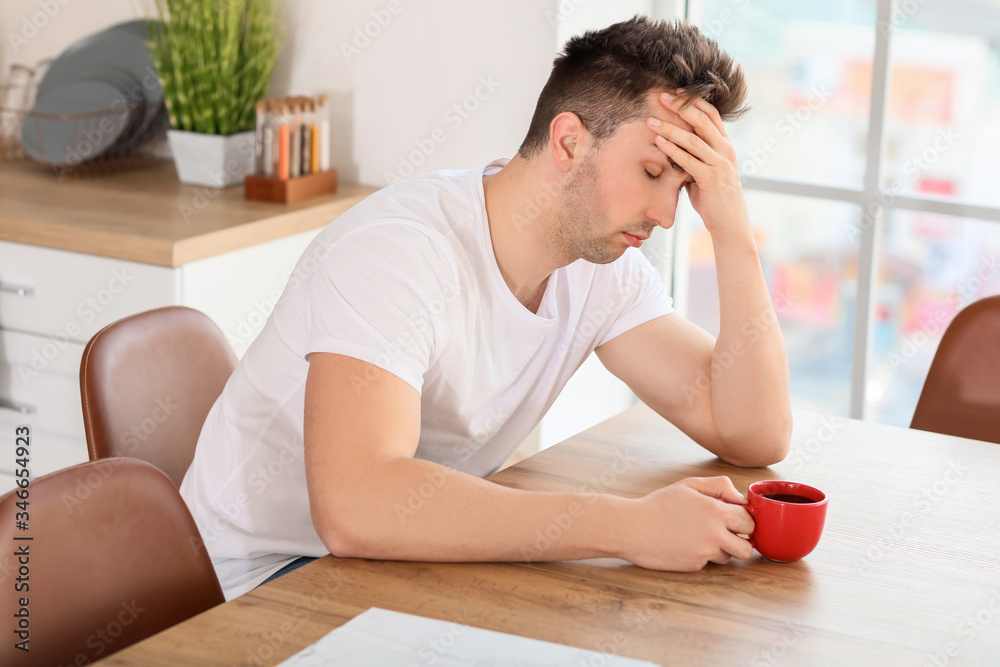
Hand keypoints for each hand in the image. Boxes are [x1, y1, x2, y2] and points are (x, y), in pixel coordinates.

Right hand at [620, 476, 754, 570]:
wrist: (632, 528)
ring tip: (701, 537)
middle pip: (747, 547)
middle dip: (740, 540)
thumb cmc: (659, 504)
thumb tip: (741, 498)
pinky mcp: (694, 566)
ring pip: (729, 557)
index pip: (749, 522)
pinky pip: (708, 563)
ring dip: (722, 549)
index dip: (743, 520)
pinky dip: (702, 555)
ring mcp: (705, 552)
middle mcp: (714, 534)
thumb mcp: (688, 485)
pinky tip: (685, 544)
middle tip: (726, 532)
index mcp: (716, 511)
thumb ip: (719, 486)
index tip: (734, 518)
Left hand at [646, 92, 750, 241]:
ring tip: (650, 120)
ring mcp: (720, 163)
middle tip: (660, 96)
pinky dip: (672, 149)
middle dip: (680, 106)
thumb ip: (693, 158)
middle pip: (702, 120)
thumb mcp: (704, 173)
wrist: (730, 224)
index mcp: (725, 145)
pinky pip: (689, 160)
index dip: (693, 100)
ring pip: (693, 139)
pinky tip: (658, 142)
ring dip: (670, 128)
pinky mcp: (711, 178)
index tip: (674, 91)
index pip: (711, 114)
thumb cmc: (714, 199)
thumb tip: (672, 148)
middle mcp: (725, 150)